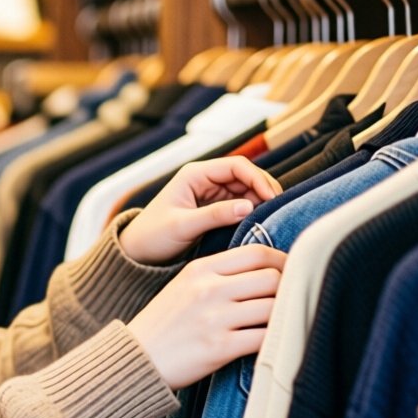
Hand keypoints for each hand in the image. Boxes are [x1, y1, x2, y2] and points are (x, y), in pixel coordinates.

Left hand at [118, 158, 283, 264]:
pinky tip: (262, 223)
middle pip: (246, 176)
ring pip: (247, 191)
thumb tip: (248, 207)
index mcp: (195, 174)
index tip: (272, 197)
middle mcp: (206, 179)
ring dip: (261, 201)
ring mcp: (212, 193)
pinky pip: (241, 205)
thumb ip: (214, 215)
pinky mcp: (215, 209)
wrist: (138, 251)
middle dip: (264, 189)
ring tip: (272, 218)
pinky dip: (253, 212)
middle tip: (278, 209)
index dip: (258, 178)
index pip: (237, 166)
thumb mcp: (183, 226)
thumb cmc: (153, 235)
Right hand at [126, 245, 285, 388]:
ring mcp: (215, 318)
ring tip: (283, 321)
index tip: (290, 272)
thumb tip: (266, 271)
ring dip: (284, 315)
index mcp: (201, 269)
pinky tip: (273, 342)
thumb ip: (219, 274)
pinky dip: (275, 340)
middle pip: (272, 278)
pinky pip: (265, 338)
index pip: (257, 253)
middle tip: (290, 300)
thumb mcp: (185, 286)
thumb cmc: (164, 324)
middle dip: (287, 289)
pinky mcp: (220, 347)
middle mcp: (209, 289)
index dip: (283, 261)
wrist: (135, 359)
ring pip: (274, 307)